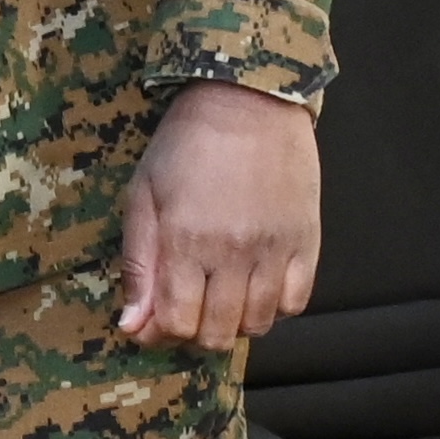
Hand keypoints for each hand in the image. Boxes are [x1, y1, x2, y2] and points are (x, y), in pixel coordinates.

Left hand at [118, 78, 320, 348]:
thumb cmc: (185, 144)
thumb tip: (131, 325)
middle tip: (185, 305)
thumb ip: (138, 263)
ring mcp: (275, 253)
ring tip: (218, 291)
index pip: (177, 322)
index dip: (160, 331)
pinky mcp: (308, 246)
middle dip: (194, 331)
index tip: (152, 321)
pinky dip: (272, 307)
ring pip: (257, 326)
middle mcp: (234, 255)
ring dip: (232, 321)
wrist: (248, 103)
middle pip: (218, 334)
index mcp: (186, 241)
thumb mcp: (143, 194)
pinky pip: (295, 304)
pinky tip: (254, 284)